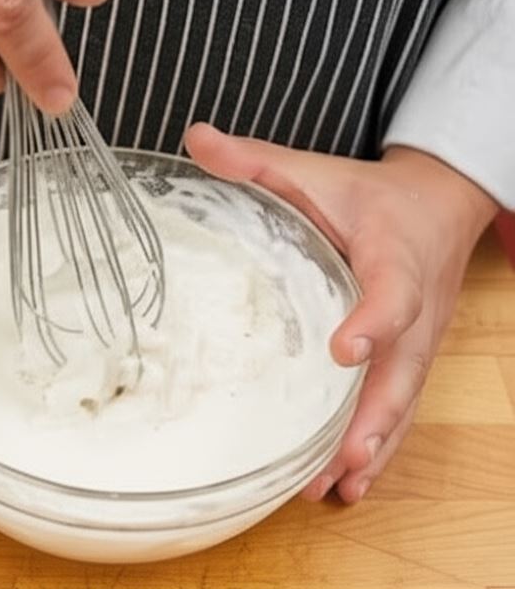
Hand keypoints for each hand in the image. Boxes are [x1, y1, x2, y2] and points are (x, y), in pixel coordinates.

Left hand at [184, 123, 498, 502]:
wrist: (433, 207)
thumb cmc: (365, 195)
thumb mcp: (313, 171)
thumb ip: (255, 160)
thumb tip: (194, 138)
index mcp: (393, 257)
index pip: (392, 292)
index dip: (373, 322)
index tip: (344, 350)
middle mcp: (415, 309)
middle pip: (402, 370)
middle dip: (372, 417)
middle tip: (339, 457)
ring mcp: (417, 342)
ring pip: (401, 402)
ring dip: (371, 446)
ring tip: (333, 488)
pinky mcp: (409, 360)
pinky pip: (398, 410)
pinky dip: (378, 448)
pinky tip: (347, 487)